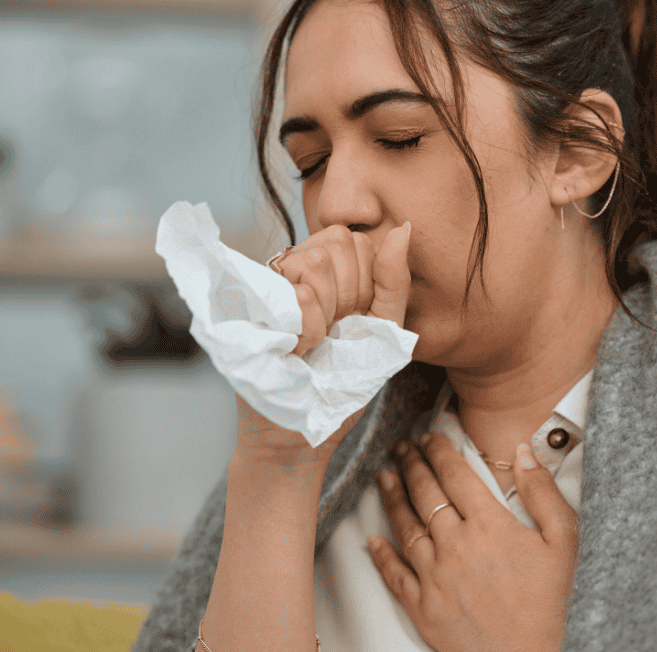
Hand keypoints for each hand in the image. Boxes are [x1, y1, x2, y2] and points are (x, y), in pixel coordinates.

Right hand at [234, 222, 411, 464]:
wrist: (297, 434)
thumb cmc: (340, 384)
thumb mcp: (382, 330)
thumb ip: (394, 281)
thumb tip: (403, 228)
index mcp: (323, 270)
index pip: (355, 238)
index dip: (365, 283)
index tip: (352, 320)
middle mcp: (290, 267)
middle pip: (337, 241)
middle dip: (349, 294)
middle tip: (332, 331)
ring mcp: (265, 283)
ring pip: (315, 262)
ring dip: (327, 313)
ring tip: (313, 342)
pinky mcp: (247, 305)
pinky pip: (298, 294)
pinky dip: (309, 331)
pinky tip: (296, 350)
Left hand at [368, 433, 579, 651]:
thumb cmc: (553, 604)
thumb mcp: (564, 542)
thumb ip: (543, 493)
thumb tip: (522, 451)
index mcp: (490, 525)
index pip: (455, 474)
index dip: (439, 450)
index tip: (429, 436)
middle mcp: (456, 545)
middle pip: (425, 493)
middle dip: (412, 464)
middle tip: (403, 447)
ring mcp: (435, 577)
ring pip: (404, 527)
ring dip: (392, 498)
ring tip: (384, 477)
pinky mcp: (423, 608)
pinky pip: (393, 575)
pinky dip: (380, 555)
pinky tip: (372, 540)